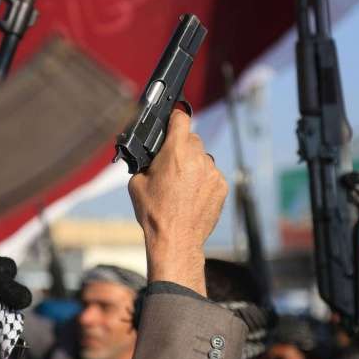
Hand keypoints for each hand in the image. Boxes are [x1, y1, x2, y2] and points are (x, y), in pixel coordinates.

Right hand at [127, 110, 227, 294]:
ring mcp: (213, 172)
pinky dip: (203, 180)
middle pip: (192, 139)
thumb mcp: (136, 183)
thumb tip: (148, 155)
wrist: (176, 240)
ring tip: (181, 185)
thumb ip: (144, 162)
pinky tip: (191, 195)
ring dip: (194, 164)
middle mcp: (198, 158)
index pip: (180, 119)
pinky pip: (212, 174)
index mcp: (175, 153)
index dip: (174, 118)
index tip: (171, 121)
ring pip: (203, 158)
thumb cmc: (154, 213)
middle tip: (170, 164)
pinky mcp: (222, 186)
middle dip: (181, 147)